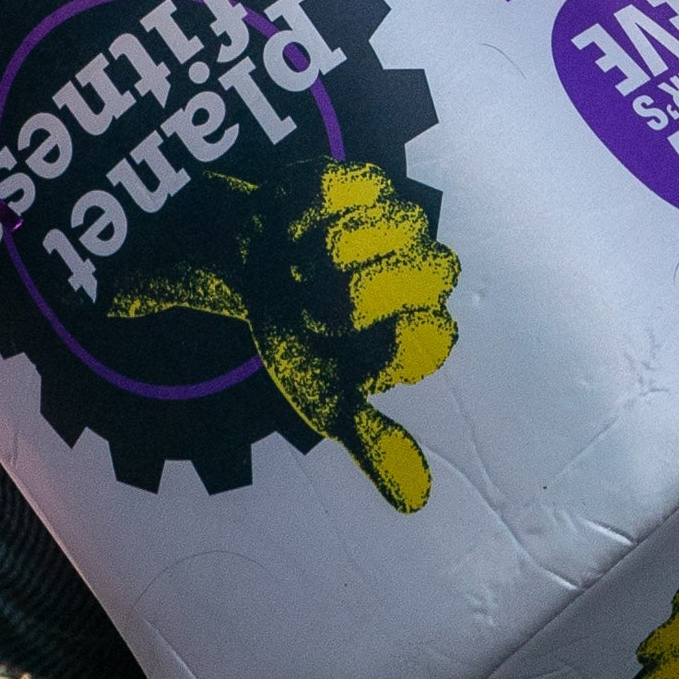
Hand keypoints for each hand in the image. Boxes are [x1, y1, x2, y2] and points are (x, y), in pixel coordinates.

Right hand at [107, 154, 463, 509]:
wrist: (244, 265)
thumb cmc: (292, 335)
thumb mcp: (323, 395)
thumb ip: (371, 440)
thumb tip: (418, 499)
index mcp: (422, 327)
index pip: (434, 335)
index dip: (383, 337)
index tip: (335, 342)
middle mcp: (425, 274)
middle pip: (426, 275)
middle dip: (351, 290)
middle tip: (313, 294)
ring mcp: (401, 221)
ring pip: (389, 228)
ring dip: (326, 249)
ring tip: (302, 259)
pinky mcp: (365, 178)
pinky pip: (348, 186)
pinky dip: (304, 209)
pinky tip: (294, 221)